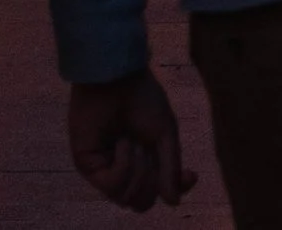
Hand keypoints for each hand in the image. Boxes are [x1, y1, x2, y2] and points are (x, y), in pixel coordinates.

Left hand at [68, 73, 193, 208]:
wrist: (117, 79)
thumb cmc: (142, 98)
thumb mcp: (165, 133)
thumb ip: (169, 168)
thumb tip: (173, 203)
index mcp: (145, 160)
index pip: (158, 191)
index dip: (176, 188)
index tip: (191, 175)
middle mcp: (124, 169)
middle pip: (142, 202)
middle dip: (152, 179)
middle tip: (149, 152)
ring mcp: (106, 170)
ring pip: (126, 198)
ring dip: (137, 170)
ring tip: (133, 142)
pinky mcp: (89, 167)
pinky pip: (112, 186)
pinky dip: (122, 165)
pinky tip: (122, 142)